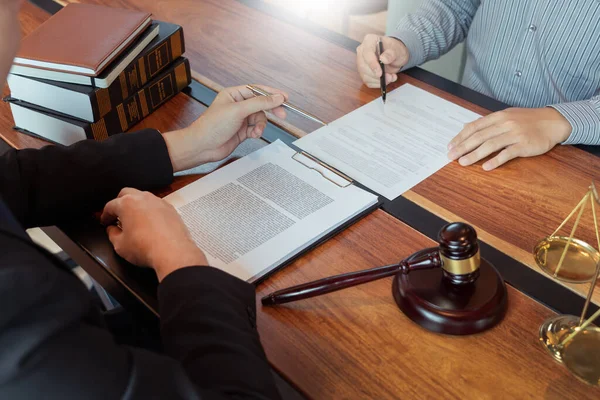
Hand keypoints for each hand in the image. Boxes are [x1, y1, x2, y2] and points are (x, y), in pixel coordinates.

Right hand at [100, 188, 206, 280]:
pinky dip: (150, 211)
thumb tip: (112, 230)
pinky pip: (157, 206)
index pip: (110, 205)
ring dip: (136, 205)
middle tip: (117, 216)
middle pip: (127, 194)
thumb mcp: (120, 245)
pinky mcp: (171, 209)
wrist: (173, 252)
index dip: (105, 215)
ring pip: (143, 198)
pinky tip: (150, 222)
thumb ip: (112, 234)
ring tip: (134, 219)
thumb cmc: (145, 247)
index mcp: (127, 204)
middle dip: (120, 203)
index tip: (105, 221)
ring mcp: (159, 202)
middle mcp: (143, 198)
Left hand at [163, 85, 287, 170]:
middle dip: (271, 110)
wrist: (203, 146)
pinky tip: (253, 135)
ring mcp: (240, 118)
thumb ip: (260, 103)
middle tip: (282, 114)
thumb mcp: (239, 110)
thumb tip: (277, 97)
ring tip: (256, 131)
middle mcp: (237, 105)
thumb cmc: (213, 125)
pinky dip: (257, 131)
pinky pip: (256, 128)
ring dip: (261, 125)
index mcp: (234, 94)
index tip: (284, 97)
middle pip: (261, 104)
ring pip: (260, 118)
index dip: (271, 93)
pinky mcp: (242, 131)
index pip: (257, 90)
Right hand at [356, 34, 408, 87]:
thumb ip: (391, 54)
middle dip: (376, 75)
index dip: (372, 64)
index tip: (380, 73)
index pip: (367, 53)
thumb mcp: (397, 50)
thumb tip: (383, 59)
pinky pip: (367, 81)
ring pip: (365, 76)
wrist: (395, 56)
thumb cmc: (395, 50)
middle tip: (389, 77)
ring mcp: (361, 62)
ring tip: (391, 77)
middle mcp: (362, 51)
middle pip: (363, 66)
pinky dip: (377, 83)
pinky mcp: (363, 72)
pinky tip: (386, 80)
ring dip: (378, 81)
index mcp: (369, 41)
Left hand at [447, 107, 571, 170]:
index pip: (474, 127)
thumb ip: (486, 122)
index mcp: (498, 116)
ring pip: (490, 145)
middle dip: (463, 147)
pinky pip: (507, 153)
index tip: (450, 146)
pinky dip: (495, 160)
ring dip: (474, 155)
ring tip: (463, 162)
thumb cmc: (528, 120)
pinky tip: (485, 167)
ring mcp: (514, 134)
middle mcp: (505, 124)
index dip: (461, 137)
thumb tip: (466, 126)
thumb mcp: (506, 115)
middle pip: (479, 137)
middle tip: (451, 157)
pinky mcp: (524, 145)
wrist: (553, 122)